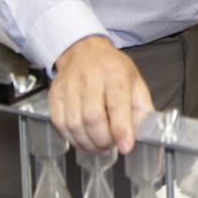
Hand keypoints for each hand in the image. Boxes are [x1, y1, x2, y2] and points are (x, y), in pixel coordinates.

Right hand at [50, 35, 153, 153]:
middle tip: (110, 145)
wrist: (85, 51)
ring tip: (97, 145)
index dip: (121, 130)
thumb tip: (141, 133)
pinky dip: (71, 138)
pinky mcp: (55, 93)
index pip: (117, 105)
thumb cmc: (112, 69)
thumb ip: (142, 108)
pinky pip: (59, 123)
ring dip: (87, 143)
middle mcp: (90, 77)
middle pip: (93, 118)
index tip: (125, 147)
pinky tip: (82, 138)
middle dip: (103, 140)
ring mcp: (70, 85)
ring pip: (75, 124)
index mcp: (115, 74)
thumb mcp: (136, 82)